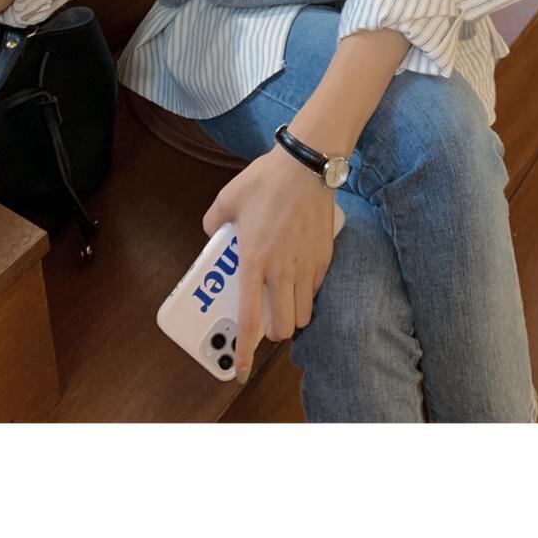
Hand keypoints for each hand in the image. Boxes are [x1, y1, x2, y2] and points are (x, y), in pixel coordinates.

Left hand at [206, 145, 334, 383]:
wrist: (307, 166)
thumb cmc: (265, 182)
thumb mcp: (226, 200)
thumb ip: (213, 223)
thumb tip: (212, 235)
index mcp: (253, 262)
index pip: (250, 320)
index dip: (245, 352)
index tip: (239, 371)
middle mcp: (281, 272)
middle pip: (283, 328)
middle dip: (273, 333)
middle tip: (265, 321)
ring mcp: (307, 268)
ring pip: (303, 315)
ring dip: (292, 317)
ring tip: (282, 301)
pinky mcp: (325, 259)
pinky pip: (316, 292)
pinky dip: (306, 295)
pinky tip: (298, 278)